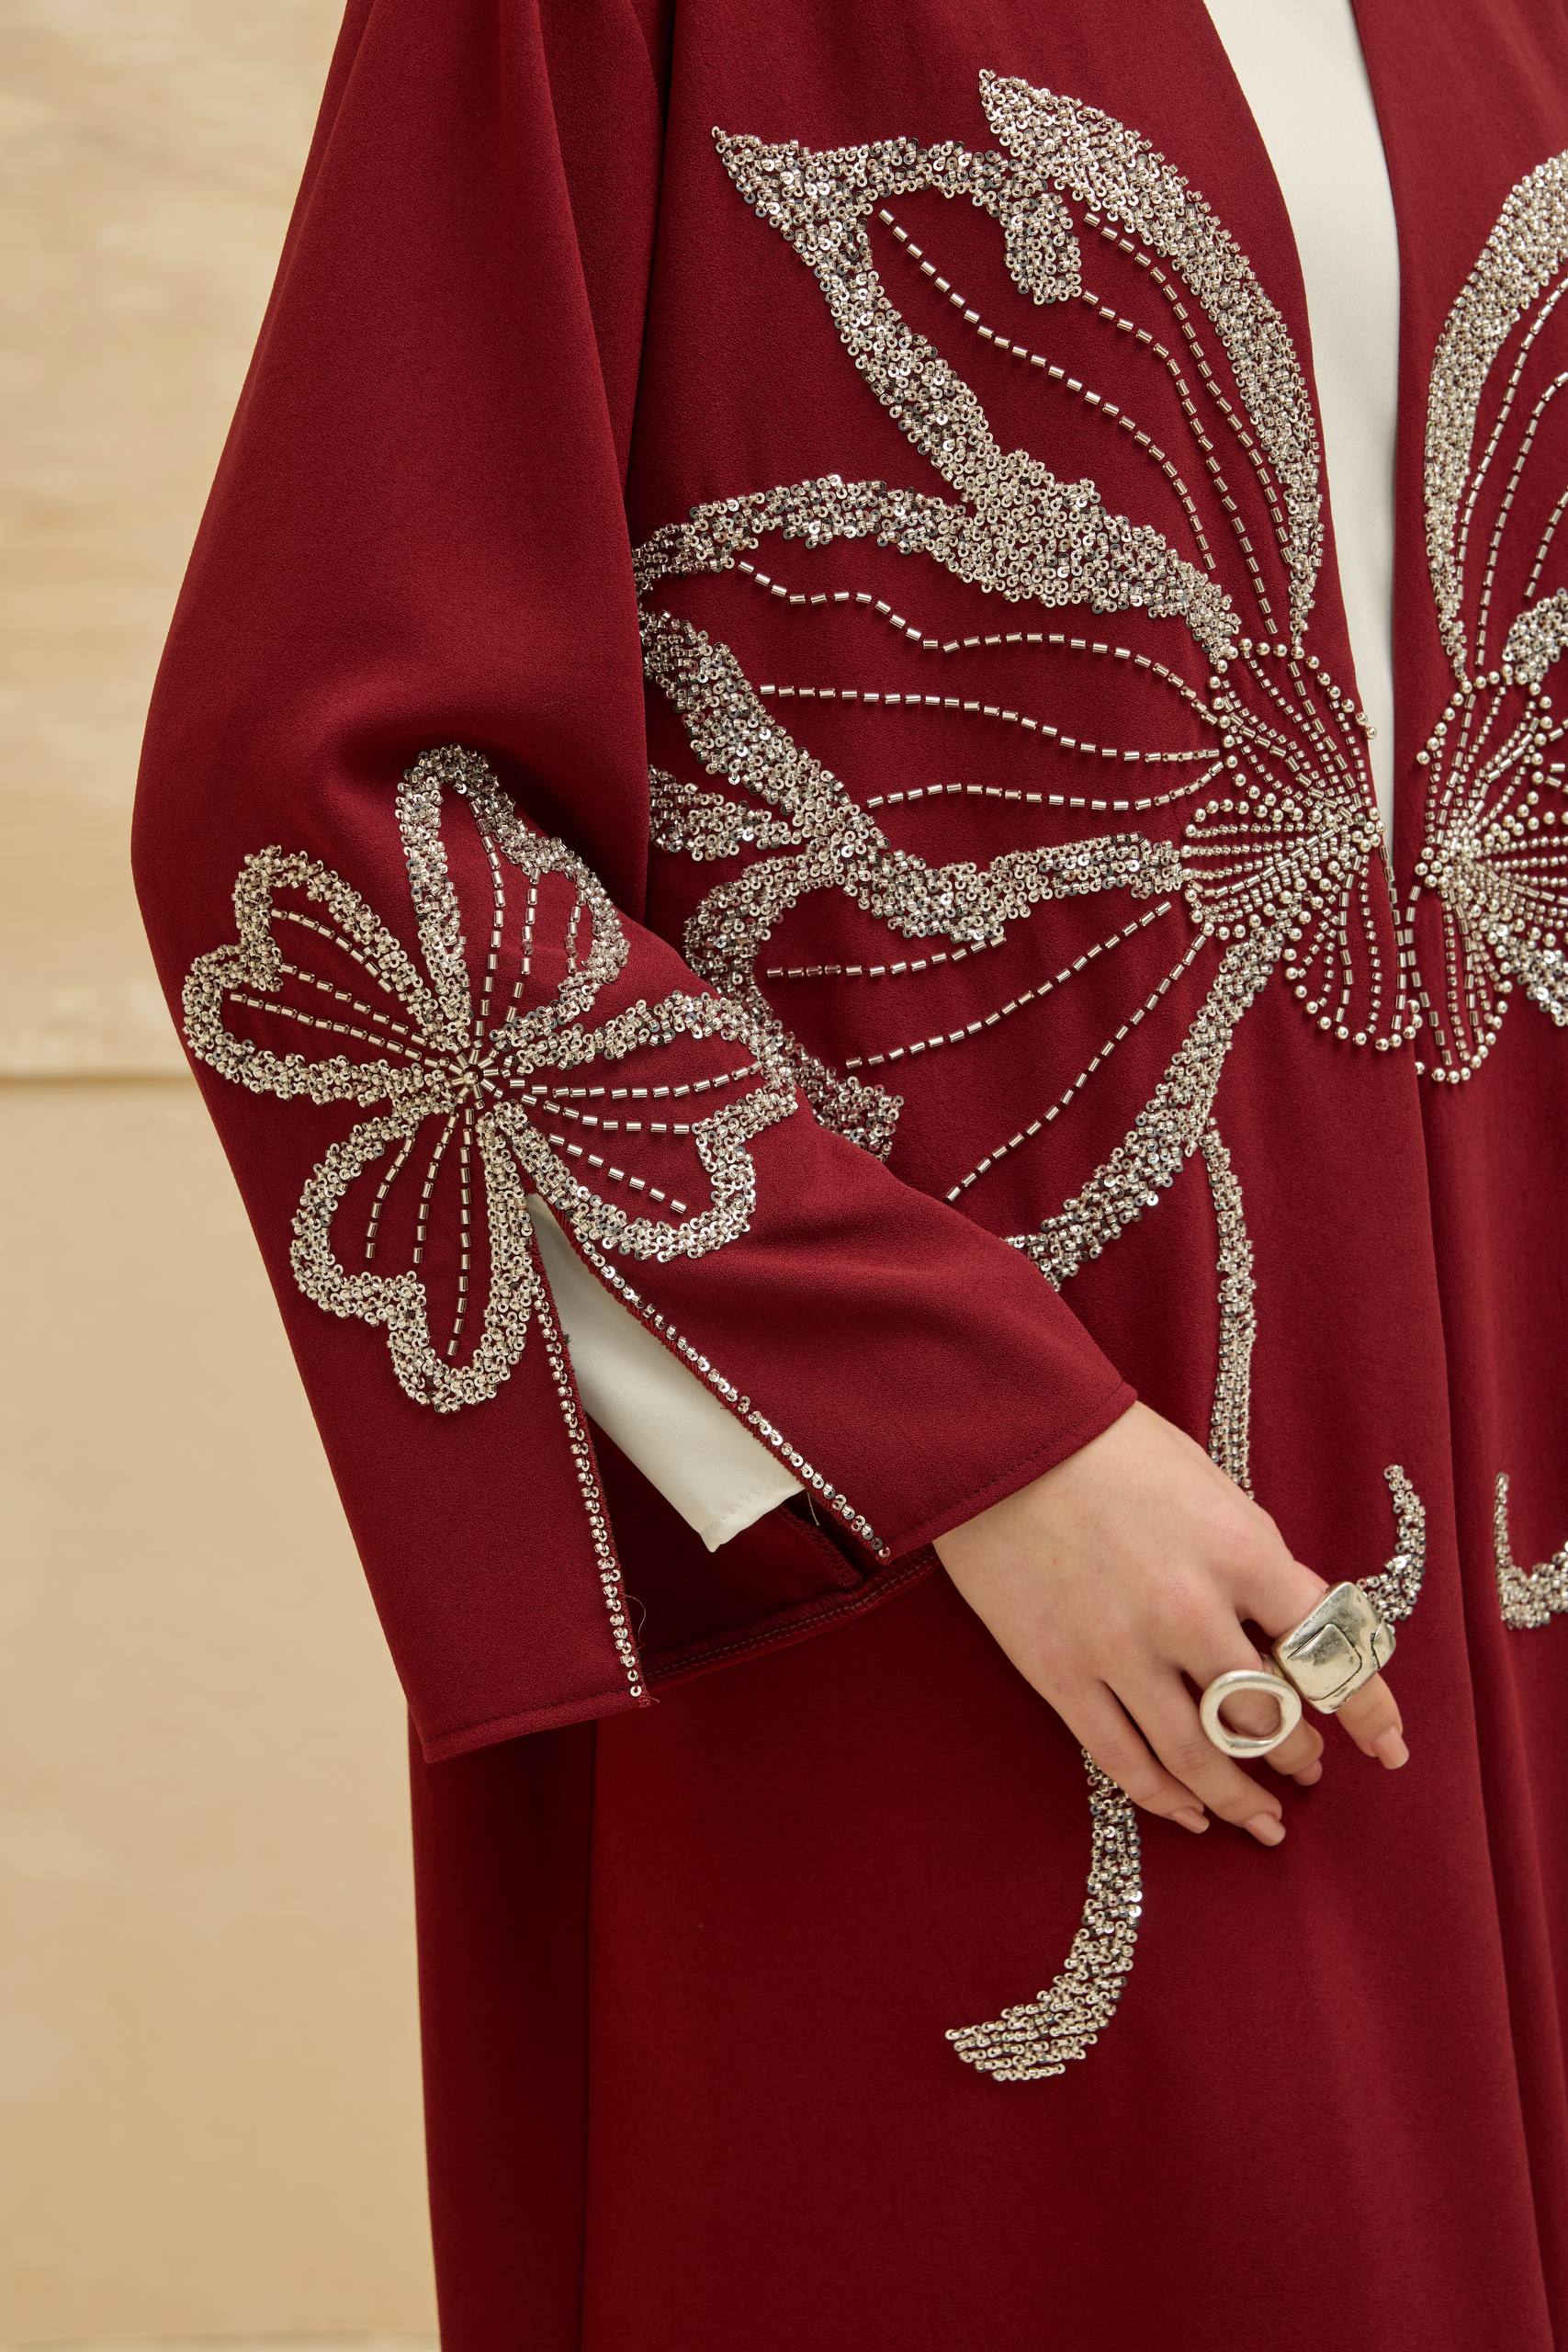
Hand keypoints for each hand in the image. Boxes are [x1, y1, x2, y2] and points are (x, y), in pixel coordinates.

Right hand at [933, 1400, 1407, 1844]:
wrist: (1006, 1434)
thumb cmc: (1114, 1447)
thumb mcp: (1211, 1487)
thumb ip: (1251, 1562)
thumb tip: (1283, 1637)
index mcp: (1241, 1555)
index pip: (1330, 1653)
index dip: (1369, 1711)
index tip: (1388, 1748)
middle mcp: (1190, 1613)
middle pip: (1268, 1719)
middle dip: (1299, 1754)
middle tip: (1308, 1766)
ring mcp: (1122, 1651)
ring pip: (1201, 1758)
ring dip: (1243, 1799)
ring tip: (1264, 1817)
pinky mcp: (1061, 1674)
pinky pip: (1124, 1759)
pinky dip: (1166, 1798)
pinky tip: (1191, 1811)